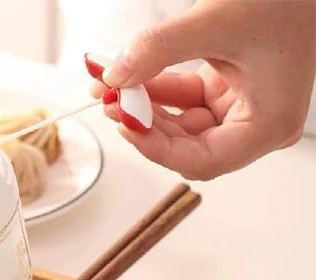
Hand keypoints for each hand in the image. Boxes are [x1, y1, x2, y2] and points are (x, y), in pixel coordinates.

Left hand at [90, 0, 315, 179]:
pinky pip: (187, 104)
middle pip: (188, 147)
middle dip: (146, 126)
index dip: (157, 148)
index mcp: (268, 125)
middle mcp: (257, 126)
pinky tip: (132, 80)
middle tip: (112, 102)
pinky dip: (159, 93)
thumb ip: (160, 49)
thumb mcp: (218, 20)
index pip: (202, 159)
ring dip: (147, 110)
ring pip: (183, 127)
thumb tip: (113, 77)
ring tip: (114, 90)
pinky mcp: (229, 94)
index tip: (124, 124)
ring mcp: (242, 111)